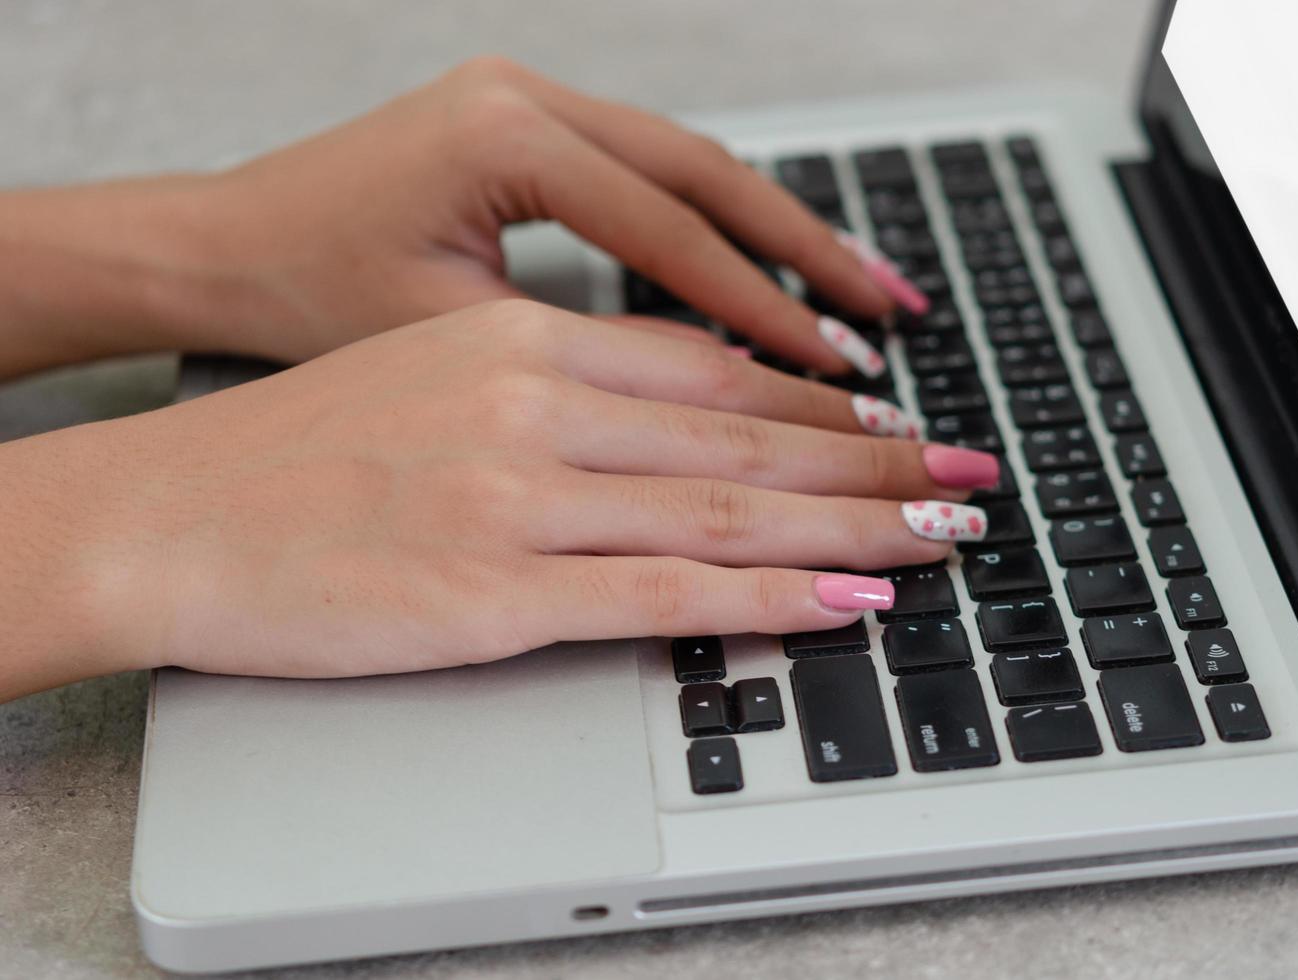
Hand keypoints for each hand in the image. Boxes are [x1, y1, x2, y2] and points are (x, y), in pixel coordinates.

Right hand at [41, 300, 996, 683]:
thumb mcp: (438, 373)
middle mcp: (537, 408)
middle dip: (876, 461)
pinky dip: (766, 601)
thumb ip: (560, 388)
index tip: (893, 422)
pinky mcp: (493, 594)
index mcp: (525, 347)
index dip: (818, 401)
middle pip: (746, 435)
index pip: (713, 370)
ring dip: (852, 527)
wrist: (164, 513)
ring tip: (939, 539)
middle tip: (967, 476)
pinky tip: (842, 605)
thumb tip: (678, 413)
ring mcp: (519, 501)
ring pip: (727, 510)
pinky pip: (665, 595)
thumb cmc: (293, 451)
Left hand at [194, 57, 925, 372]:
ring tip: (862, 289)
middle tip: (894, 311)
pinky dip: (719, 222)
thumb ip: (578, 354)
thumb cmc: (306, 297)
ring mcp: (530, 96)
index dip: (764, 309)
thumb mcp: (447, 337)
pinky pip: (652, 169)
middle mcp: (527, 98)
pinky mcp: (528, 119)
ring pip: (692, 163)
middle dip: (810, 248)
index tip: (837, 370)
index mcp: (504, 142)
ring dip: (780, 229)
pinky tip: (771, 264)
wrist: (218, 246)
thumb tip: (710, 391)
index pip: (672, 234)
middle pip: (710, 173)